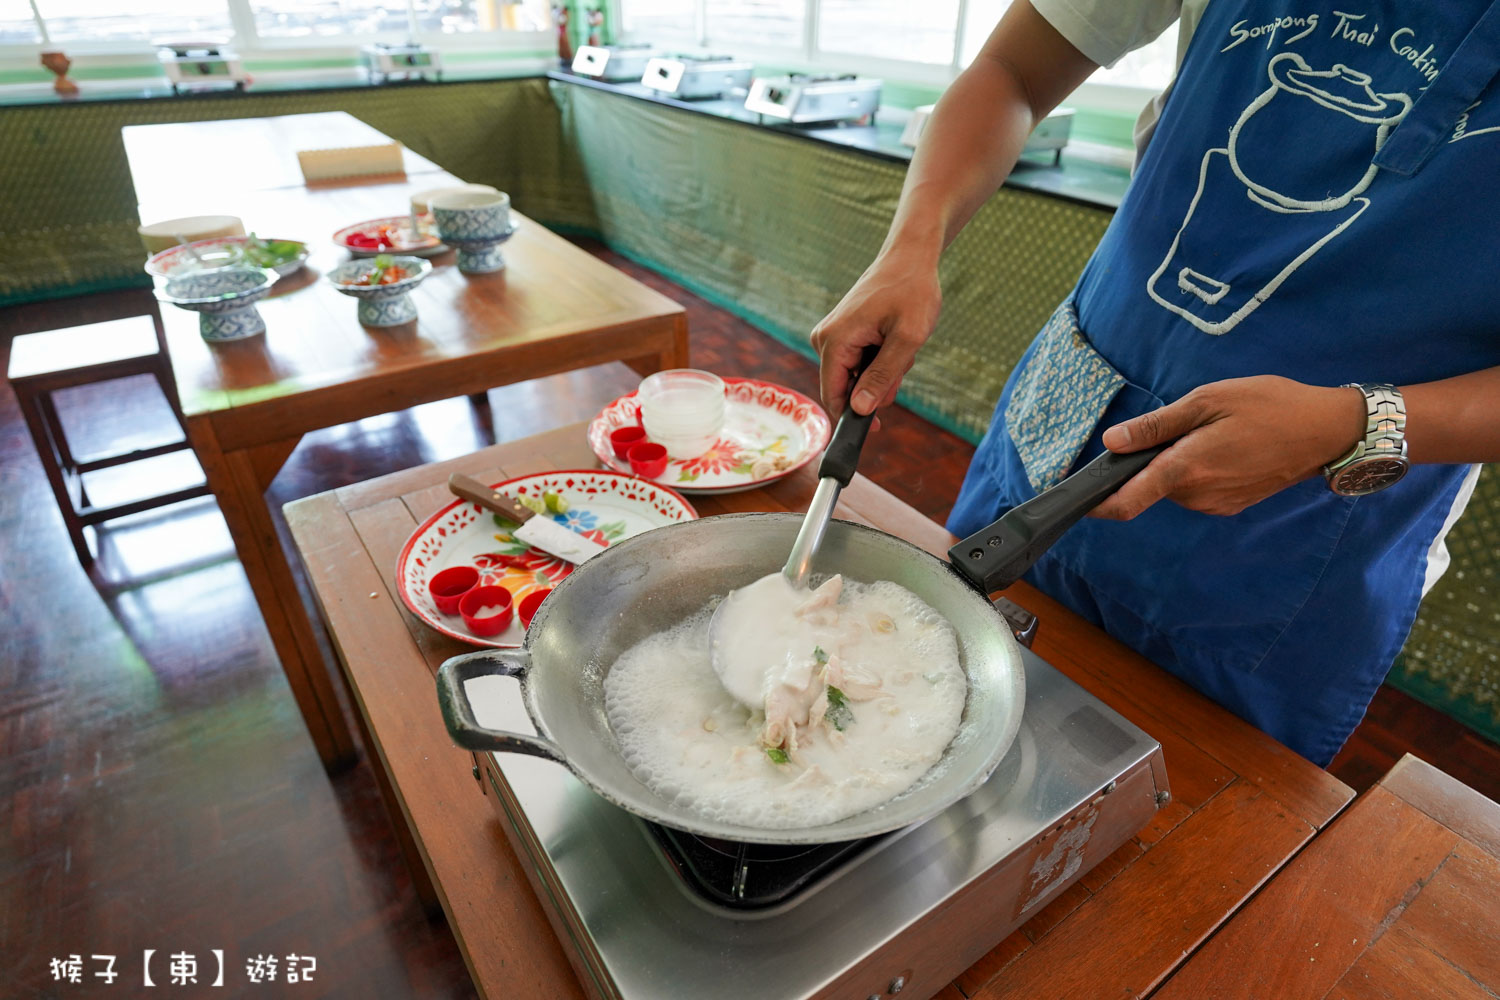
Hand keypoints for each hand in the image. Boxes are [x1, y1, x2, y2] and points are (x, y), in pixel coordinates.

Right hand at [810, 248, 940, 416]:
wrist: (910, 258)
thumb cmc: (912, 291)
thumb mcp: (906, 339)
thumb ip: (882, 376)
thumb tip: (860, 410)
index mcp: (835, 341)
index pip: (833, 396)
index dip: (853, 419)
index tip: (877, 430)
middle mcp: (824, 339)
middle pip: (846, 389)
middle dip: (878, 385)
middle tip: (903, 361)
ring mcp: (831, 336)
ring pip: (856, 377)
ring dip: (883, 370)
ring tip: (900, 345)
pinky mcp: (841, 334)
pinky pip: (859, 363)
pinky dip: (881, 359)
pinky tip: (893, 339)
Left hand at [1091, 376, 1365, 519]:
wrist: (1326, 431)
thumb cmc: (1269, 406)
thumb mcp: (1207, 401)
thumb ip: (1156, 425)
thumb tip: (1112, 443)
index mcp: (1185, 468)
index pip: (1126, 501)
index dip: (1096, 503)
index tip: (1076, 499)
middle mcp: (1196, 495)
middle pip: (1149, 486)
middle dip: (1149, 461)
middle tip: (1181, 426)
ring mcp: (1215, 504)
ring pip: (1174, 486)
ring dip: (1177, 464)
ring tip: (1213, 432)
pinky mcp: (1231, 505)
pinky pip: (1197, 489)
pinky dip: (1198, 470)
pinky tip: (1226, 446)